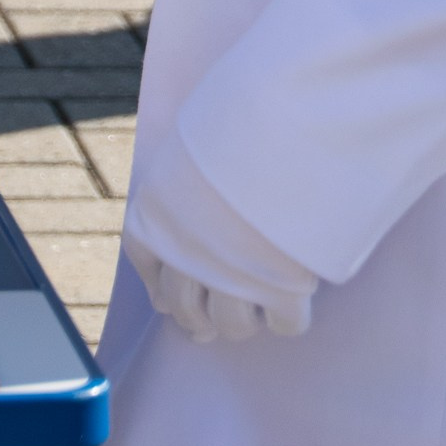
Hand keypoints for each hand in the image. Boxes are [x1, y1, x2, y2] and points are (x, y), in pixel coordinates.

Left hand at [121, 129, 315, 344]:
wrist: (279, 127)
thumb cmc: (236, 119)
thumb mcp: (193, 144)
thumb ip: (184, 180)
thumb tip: (190, 224)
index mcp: (157, 216)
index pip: (148, 267)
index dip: (163, 292)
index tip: (170, 303)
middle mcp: (185, 256)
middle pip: (186, 310)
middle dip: (201, 319)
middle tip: (216, 321)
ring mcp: (232, 279)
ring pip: (232, 326)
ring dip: (243, 320)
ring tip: (262, 303)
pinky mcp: (282, 291)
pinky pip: (285, 323)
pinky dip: (290, 315)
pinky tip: (297, 299)